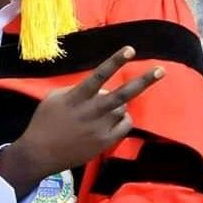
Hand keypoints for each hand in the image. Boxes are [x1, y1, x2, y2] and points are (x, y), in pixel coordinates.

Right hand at [0, 46, 164, 198]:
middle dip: (143, 81)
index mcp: (77, 97)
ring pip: (123, 109)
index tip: (130, 49)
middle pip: (122, 94)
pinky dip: (123, 118)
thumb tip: (97, 88)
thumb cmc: (44, 120)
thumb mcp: (55, 97)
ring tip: (105, 107)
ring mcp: (100, 128)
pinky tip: (116, 117)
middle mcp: (91, 111)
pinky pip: (124, 125)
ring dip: (119, 104)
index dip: (115, 61)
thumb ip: (76, 89)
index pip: (100, 75)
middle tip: (161, 70)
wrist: (41, 152)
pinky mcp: (104, 143)